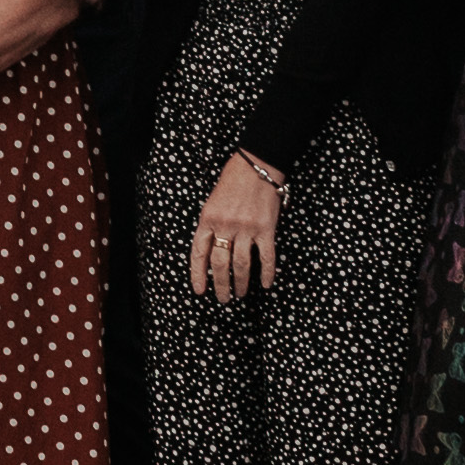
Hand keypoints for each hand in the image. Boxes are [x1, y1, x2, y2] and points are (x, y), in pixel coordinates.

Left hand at [190, 153, 284, 303]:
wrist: (256, 166)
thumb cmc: (232, 183)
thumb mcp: (212, 203)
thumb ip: (210, 226)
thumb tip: (209, 252)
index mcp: (208, 219)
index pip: (199, 253)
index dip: (198, 274)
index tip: (200, 290)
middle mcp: (225, 225)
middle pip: (220, 263)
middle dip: (220, 284)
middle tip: (223, 298)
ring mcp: (246, 228)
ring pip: (241, 264)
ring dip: (240, 283)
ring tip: (240, 294)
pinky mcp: (266, 229)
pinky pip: (266, 257)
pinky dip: (266, 273)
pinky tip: (265, 284)